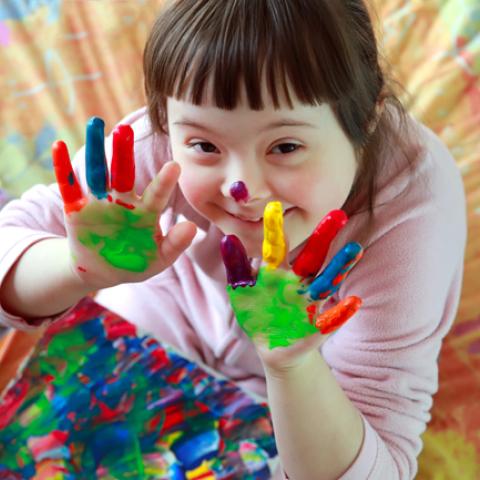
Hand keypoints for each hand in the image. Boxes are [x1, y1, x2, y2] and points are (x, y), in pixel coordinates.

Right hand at [52, 117, 196, 289]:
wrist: (104, 271)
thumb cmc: (136, 262)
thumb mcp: (159, 259)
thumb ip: (175, 245)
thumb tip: (193, 227)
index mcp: (146, 212)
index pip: (156, 194)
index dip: (165, 182)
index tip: (175, 165)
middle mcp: (123, 201)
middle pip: (124, 173)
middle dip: (124, 152)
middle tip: (125, 129)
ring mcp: (100, 203)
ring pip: (97, 172)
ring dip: (95, 150)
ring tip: (95, 124)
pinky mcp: (77, 209)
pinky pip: (69, 186)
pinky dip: (63, 168)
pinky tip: (59, 146)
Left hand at [220, 203, 362, 371]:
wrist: (271, 347)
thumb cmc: (256, 313)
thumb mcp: (241, 290)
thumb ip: (237, 267)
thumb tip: (228, 238)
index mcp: (277, 271)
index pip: (277, 246)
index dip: (275, 228)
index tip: (274, 205)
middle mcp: (297, 282)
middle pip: (312, 256)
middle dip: (323, 237)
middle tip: (338, 214)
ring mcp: (309, 302)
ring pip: (326, 282)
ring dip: (340, 267)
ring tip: (354, 248)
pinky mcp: (317, 327)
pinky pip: (331, 319)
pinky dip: (341, 312)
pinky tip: (354, 302)